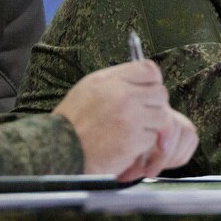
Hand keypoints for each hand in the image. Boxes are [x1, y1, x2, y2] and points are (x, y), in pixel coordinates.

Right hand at [53, 60, 197, 178]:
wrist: (59, 150)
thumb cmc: (73, 121)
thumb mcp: (89, 89)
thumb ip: (116, 82)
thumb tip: (142, 81)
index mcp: (110, 80)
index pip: (149, 69)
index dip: (154, 81)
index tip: (150, 90)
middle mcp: (122, 95)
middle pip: (160, 93)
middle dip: (156, 105)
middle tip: (145, 115)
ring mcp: (130, 119)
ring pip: (161, 117)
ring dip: (150, 126)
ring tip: (133, 131)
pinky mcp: (133, 141)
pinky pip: (152, 138)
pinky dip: (142, 144)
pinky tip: (126, 144)